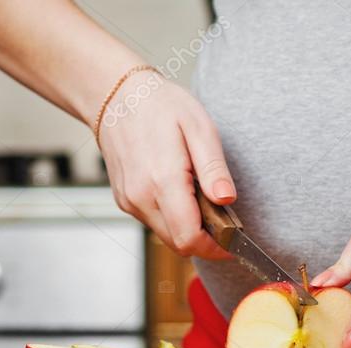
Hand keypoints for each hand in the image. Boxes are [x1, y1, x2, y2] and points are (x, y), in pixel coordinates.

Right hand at [98, 75, 233, 257]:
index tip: (234, 242)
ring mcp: (129, 201)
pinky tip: (181, 194)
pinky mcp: (125, 200)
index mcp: (162, 181)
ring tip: (201, 199)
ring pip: (167, 236)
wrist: (116, 96)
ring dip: (190, 229)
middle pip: (180, 244)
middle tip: (224, 220)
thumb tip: (227, 200)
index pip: (190, 238)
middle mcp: (141, 197)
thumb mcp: (199, 128)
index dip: (216, 248)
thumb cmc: (160, 106)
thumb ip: (214, 168)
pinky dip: (173, 219)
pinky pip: (155, 223)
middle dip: (206, 240)